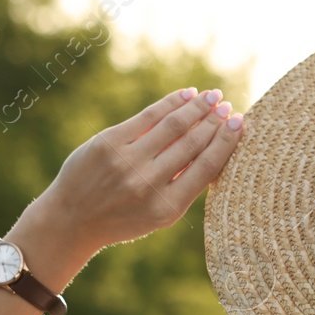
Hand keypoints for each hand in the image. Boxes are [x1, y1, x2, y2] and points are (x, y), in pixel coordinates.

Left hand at [29, 87, 244, 255]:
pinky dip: (171, 103)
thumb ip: (183, 186)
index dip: (227, 141)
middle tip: (229, 106)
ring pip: (173, 126)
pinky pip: (148, 117)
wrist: (73, 219)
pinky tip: (186, 95)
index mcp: (167, 208)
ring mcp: (128, 162)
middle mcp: (149, 185)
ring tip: (213, 96)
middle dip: (215, 121)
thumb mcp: (158, 215)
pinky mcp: (109, 143)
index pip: (207, 167)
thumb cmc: (123, 217)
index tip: (241, 123)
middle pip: (193, 143)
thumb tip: (215, 149)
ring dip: (197, 107)